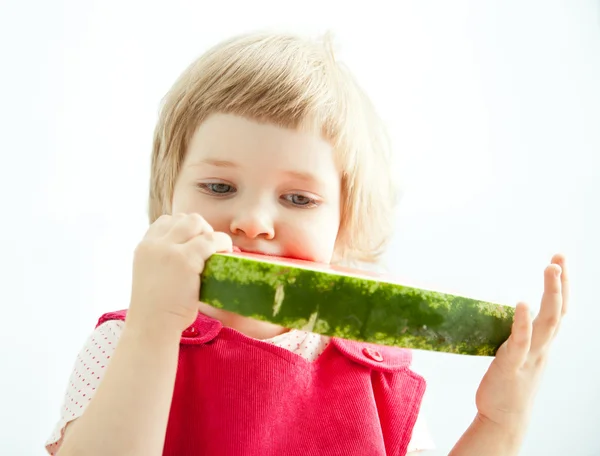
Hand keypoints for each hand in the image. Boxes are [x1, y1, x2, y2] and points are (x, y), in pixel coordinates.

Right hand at [127, 213, 232, 334]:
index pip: (166, 221)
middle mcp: (154, 244)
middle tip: (209, 250)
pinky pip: (212, 240)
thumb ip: (164, 260)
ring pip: (197, 223)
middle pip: (184, 218)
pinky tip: (226, 255)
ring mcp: (170, 250)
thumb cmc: (157, 310)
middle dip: (201, 229)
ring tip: (218, 252)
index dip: (184, 229)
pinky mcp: (186, 259)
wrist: (152, 327)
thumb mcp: (152, 276)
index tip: (194, 244)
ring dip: (211, 235)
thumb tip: (193, 253)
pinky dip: (223, 244)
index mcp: (144, 247)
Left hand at [474, 254, 568, 432]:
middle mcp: (541, 348)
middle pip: (558, 311)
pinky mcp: (512, 365)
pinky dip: (523, 321)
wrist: (503, 419)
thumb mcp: (518, 354)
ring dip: (551, 295)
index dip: (561, 285)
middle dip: (561, 283)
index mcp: (542, 344)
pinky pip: (521, 341)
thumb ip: (520, 335)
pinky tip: (523, 303)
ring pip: (547, 323)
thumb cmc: (508, 385)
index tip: (559, 259)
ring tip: (551, 269)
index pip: (557, 310)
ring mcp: (529, 356)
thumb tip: (513, 313)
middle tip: (560, 257)